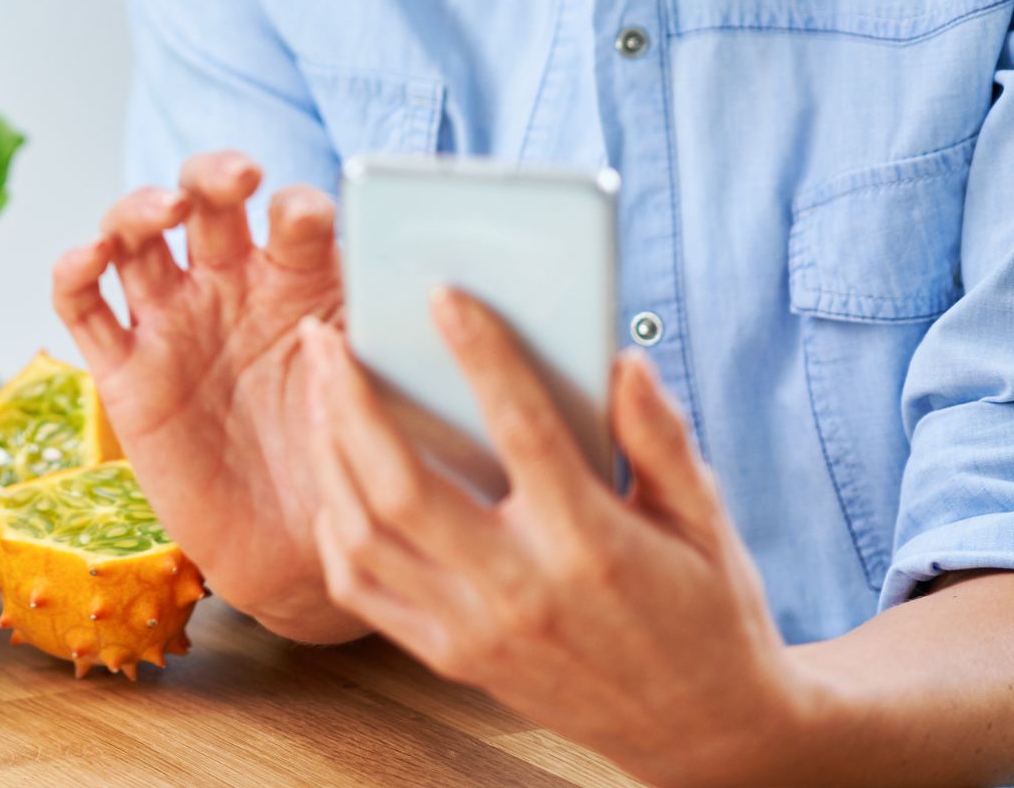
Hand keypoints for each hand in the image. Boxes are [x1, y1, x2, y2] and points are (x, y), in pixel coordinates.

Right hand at [51, 150, 364, 638]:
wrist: (304, 558)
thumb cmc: (350, 460)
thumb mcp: (379, 388)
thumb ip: (388, 332)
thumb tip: (443, 281)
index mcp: (298, 277)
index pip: (291, 212)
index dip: (296, 204)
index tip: (308, 219)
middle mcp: (231, 285)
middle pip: (205, 197)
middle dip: (214, 173)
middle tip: (237, 179)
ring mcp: (174, 324)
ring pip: (137, 236)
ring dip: (140, 206)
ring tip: (162, 211)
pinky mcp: (127, 375)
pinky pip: (84, 308)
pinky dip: (74, 271)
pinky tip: (90, 257)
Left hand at [299, 290, 817, 787]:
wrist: (702, 733)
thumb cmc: (708, 610)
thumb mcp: (705, 516)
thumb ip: (660, 434)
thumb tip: (620, 359)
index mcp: (590, 543)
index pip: (521, 429)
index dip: (480, 353)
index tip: (442, 294)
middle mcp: (521, 591)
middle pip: (403, 487)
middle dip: (350, 401)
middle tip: (324, 336)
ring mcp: (477, 631)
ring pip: (366, 536)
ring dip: (328, 455)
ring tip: (318, 389)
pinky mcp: (453, 658)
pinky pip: (364, 592)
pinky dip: (335, 528)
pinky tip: (334, 474)